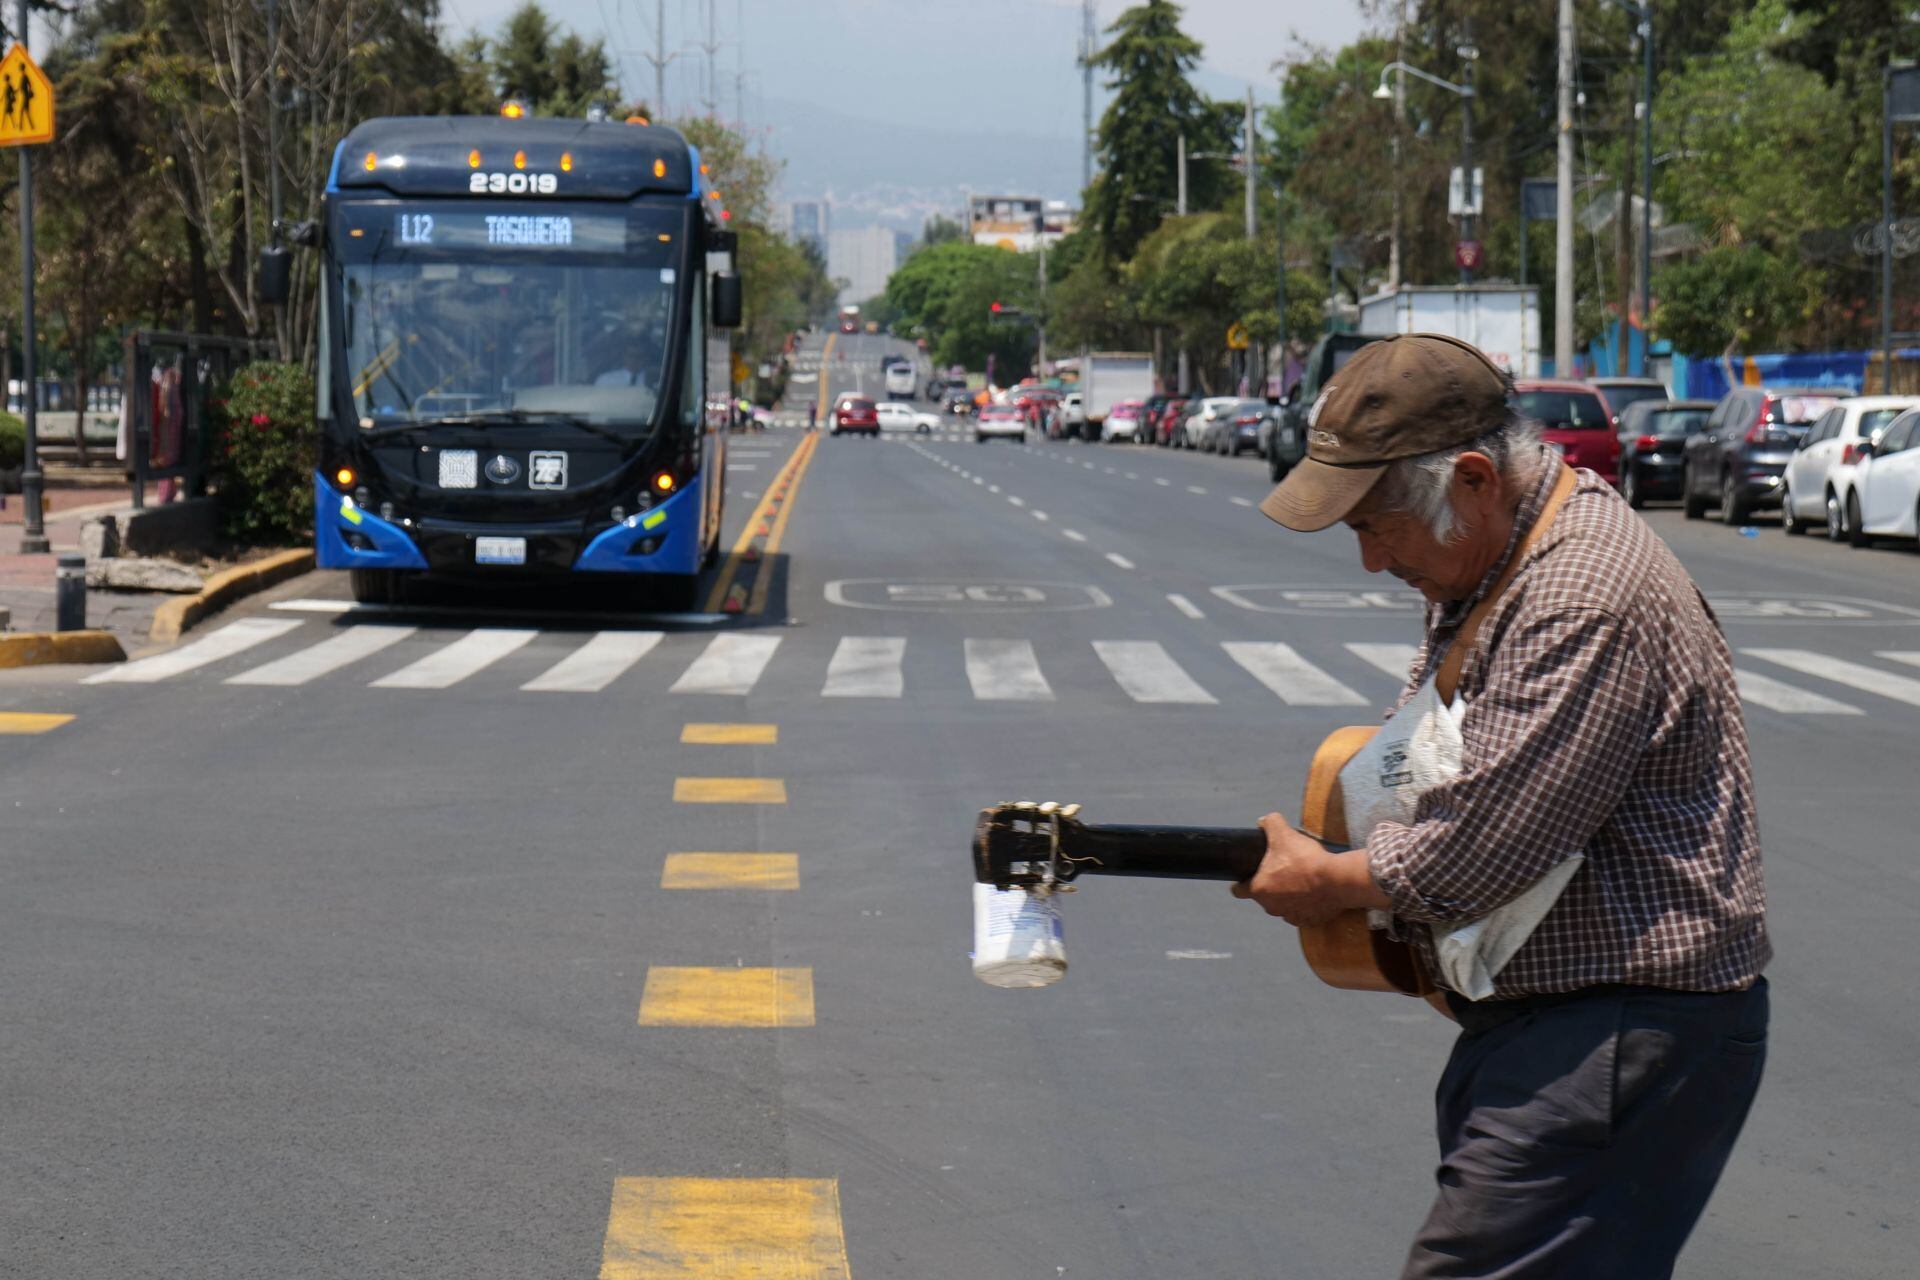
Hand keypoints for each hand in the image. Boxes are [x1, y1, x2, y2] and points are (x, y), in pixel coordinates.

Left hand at [1229, 812, 1346, 926]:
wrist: (1337, 880)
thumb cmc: (1305, 859)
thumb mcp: (1283, 833)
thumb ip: (1270, 823)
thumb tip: (1263, 821)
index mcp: (1259, 889)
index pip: (1238, 891)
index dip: (1241, 882)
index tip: (1249, 874)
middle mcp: (1271, 907)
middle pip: (1263, 896)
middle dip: (1269, 884)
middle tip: (1282, 869)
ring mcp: (1290, 916)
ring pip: (1282, 905)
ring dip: (1287, 895)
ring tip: (1300, 879)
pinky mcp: (1309, 921)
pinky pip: (1301, 912)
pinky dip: (1305, 904)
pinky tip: (1313, 891)